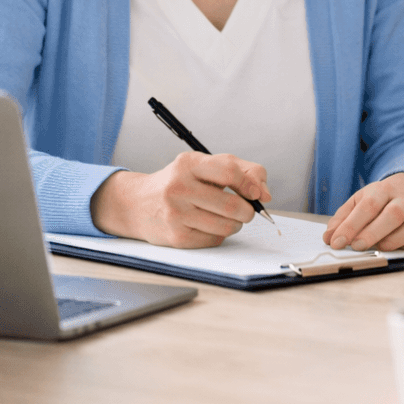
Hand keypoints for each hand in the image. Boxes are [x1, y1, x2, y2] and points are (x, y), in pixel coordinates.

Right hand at [90, 151, 270, 247]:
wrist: (138, 203)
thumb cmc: (182, 181)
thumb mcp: (206, 165)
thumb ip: (242, 170)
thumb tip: (265, 195)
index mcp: (189, 163)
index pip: (229, 172)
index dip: (250, 184)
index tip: (258, 194)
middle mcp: (179, 187)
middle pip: (231, 205)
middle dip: (248, 211)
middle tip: (247, 210)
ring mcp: (175, 213)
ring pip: (226, 226)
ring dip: (236, 224)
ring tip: (230, 218)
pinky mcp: (175, 237)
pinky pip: (213, 240)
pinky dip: (220, 235)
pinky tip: (211, 226)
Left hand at [323, 173, 403, 252]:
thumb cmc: (379, 203)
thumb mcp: (358, 204)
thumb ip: (342, 219)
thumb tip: (328, 237)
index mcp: (380, 190)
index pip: (366, 205)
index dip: (350, 225)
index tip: (336, 242)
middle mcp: (400, 198)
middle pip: (389, 213)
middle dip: (370, 232)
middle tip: (354, 247)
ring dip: (387, 239)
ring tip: (370, 249)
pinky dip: (401, 242)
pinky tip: (387, 248)